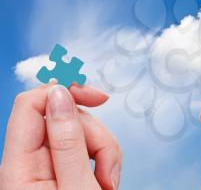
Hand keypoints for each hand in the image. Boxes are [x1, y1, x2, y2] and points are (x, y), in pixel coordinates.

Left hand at [0, 84, 121, 189]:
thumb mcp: (77, 187)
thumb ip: (68, 141)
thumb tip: (60, 94)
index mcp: (20, 169)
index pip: (29, 105)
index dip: (63, 92)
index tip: (96, 97)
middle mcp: (30, 162)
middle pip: (64, 118)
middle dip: (95, 134)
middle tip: (107, 166)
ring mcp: (49, 165)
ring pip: (81, 129)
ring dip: (104, 150)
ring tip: (108, 181)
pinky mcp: (64, 168)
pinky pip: (88, 145)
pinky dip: (103, 157)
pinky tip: (105, 179)